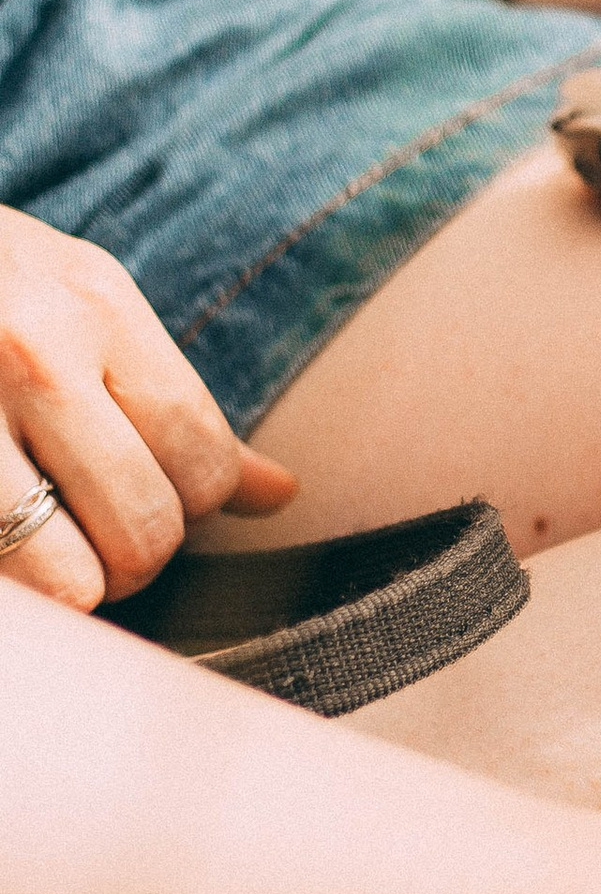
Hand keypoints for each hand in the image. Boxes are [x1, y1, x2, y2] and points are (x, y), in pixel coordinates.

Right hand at [0, 208, 297, 608]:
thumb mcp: (84, 303)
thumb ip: (176, 402)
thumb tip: (280, 496)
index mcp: (97, 308)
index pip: (202, 455)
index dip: (196, 509)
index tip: (160, 506)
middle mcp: (33, 354)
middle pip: (144, 524)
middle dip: (134, 562)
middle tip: (99, 546)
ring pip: (63, 576)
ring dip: (68, 590)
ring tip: (46, 558)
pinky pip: (2, 579)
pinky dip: (17, 585)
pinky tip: (8, 550)